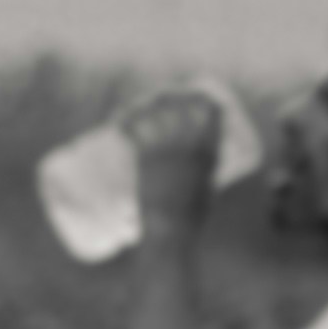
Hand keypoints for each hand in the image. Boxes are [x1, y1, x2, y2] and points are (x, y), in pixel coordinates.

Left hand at [123, 87, 226, 239]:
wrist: (171, 233)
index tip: (189, 96)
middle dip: (165, 96)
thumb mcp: (205, 195)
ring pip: (154, 112)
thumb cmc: (188, 222)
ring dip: (141, 107)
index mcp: (209, 151)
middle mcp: (190, 144)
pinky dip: (123, 122)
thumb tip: (196, 178)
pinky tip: (115, 121)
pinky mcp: (147, 158)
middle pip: (178, 103)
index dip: (199, 97)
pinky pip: (134, 130)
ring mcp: (167, 149)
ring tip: (129, 111)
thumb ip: (203, 179)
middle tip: (152, 102)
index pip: (212, 109)